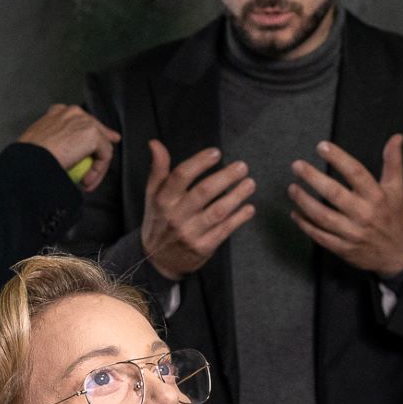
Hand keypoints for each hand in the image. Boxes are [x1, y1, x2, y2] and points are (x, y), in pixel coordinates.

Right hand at [16, 104, 121, 190]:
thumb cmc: (28, 157)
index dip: (89, 138)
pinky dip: (98, 172)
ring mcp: (84, 121)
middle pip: (96, 130)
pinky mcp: (93, 134)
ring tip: (86, 182)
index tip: (91, 152)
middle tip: (93, 171)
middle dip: (102, 149)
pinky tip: (86, 181)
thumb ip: (56, 144)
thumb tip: (67, 155)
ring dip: (97, 167)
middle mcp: (73, 113)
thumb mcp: (41, 145)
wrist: (29, 161)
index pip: (80, 122)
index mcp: (58, 113)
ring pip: (102, 146)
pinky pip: (104, 156)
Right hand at [140, 141, 255, 280]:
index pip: (181, 176)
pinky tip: (249, 208)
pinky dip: (239, 218)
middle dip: (225, 177)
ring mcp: (190, 233)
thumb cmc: (158, 220)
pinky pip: (224, 230)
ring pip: (218, 211)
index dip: (200, 162)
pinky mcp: (203, 247)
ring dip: (237, 196)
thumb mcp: (152, 195)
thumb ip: (158, 169)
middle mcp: (176, 216)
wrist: (157, 260)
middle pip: (204, 192)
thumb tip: (155, 143)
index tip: (216, 152)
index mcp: (163, 200)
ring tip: (250, 184)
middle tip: (242, 166)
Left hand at [289, 136, 402, 278]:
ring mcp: (352, 233)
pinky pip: (320, 236)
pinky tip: (295, 213)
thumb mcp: (398, 189)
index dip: (338, 158)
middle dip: (313, 178)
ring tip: (292, 188)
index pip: (356, 173)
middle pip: (334, 194)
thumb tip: (396, 137)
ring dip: (304, 202)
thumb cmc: (396, 218)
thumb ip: (393, 162)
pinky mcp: (344, 249)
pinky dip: (305, 225)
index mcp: (377, 197)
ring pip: (323, 216)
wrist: (400, 255)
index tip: (322, 146)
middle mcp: (364, 214)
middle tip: (297, 166)